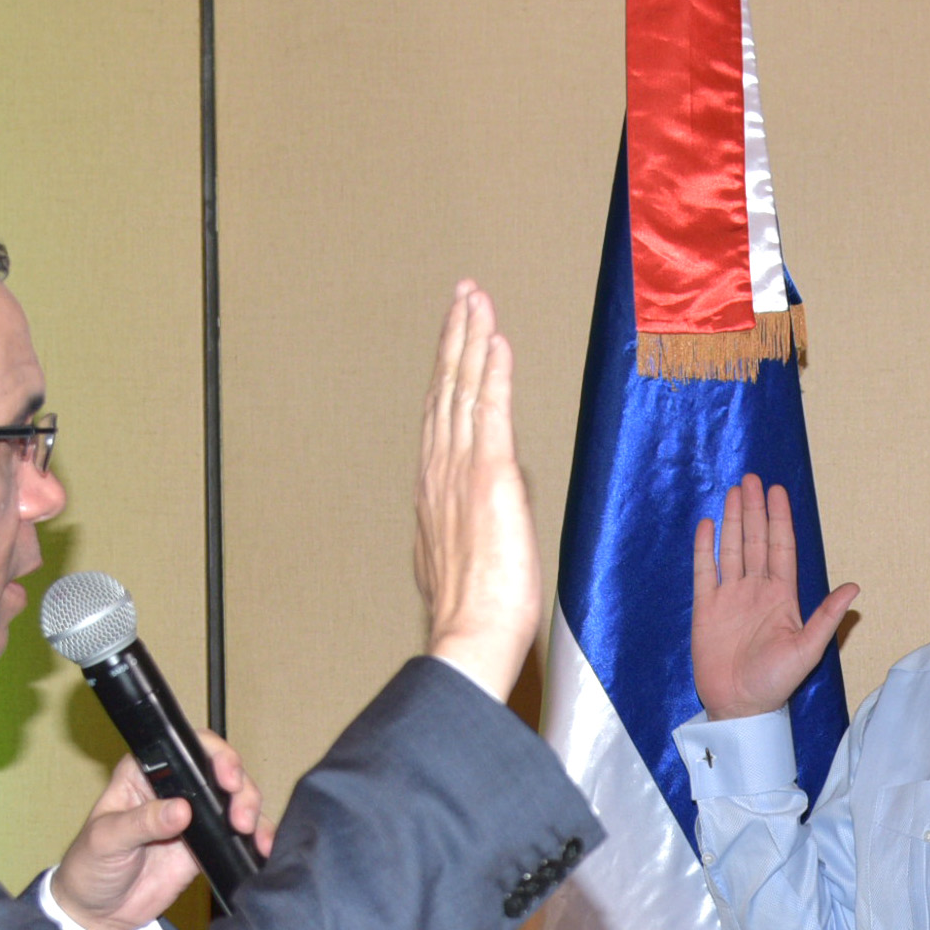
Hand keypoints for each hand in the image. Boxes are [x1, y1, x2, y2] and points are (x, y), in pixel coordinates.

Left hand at [49, 734, 268, 929]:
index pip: (185, 748)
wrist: (99, 912)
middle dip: (240, 788)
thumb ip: (143, 822)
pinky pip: (238, 836)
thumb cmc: (90, 866)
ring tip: (251, 833)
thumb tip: (181, 810)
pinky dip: (255, 839)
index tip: (226, 777)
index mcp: (144, 773)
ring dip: (252, 811)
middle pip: (220, 771)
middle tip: (240, 816)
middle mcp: (174, 789)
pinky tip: (262, 847)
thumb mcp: (107, 840)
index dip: (213, 755)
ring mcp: (194, 818)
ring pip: (235, 800)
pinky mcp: (207, 845)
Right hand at [414, 281, 541, 703]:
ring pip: (463, 389)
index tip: (455, 338)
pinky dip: (492, 372)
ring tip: (475, 299)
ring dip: (471, 339)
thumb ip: (466, 526)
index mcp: (433, 490)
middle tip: (463, 295)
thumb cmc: (471, 614)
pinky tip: (496, 339)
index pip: (440, 417)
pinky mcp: (489, 476)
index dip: (447, 374)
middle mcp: (439, 471)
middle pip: (445, 390)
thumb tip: (481, 512)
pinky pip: (490, 411)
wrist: (469, 634)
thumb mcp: (459, 561)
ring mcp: (461, 470)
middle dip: (455, 338)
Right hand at [693, 473, 856, 721]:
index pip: (781, 548)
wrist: (740, 706)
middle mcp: (756, 591)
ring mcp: (730, 597)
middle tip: (752, 479)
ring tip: (733, 492)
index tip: (777, 492)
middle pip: (754, 540)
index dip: (779, 519)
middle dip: (753, 509)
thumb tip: (855, 588)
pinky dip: (705, 548)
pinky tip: (706, 525)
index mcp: (782, 596)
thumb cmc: (776, 682)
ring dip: (732, 521)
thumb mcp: (807, 649)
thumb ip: (827, 617)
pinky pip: (705, 571)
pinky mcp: (706, 608)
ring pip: (731, 549)